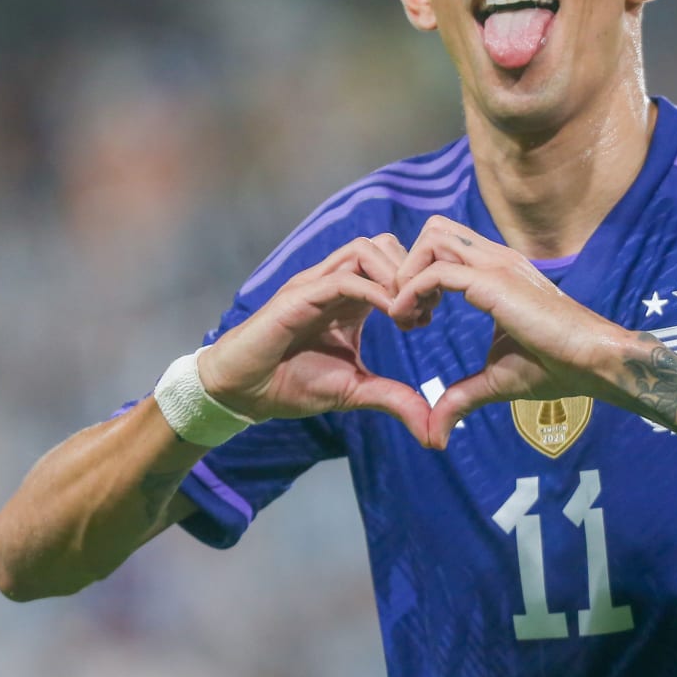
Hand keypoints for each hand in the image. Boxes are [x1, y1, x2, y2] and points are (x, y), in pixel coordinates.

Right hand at [197, 235, 430, 444]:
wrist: (243, 392)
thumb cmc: (292, 384)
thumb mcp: (355, 392)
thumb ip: (394, 400)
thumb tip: (434, 431)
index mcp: (351, 298)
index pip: (393, 262)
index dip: (419, 282)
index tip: (429, 317)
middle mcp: (335, 283)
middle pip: (385, 244)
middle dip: (413, 272)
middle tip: (424, 311)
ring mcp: (315, 285)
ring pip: (365, 249)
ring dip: (395, 275)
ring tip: (408, 314)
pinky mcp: (298, 296)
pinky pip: (344, 279)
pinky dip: (375, 292)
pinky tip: (393, 317)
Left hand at [390, 216, 628, 448]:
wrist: (593, 362)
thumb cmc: (555, 367)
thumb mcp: (496, 380)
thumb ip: (461, 396)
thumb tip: (434, 434)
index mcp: (497, 272)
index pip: (444, 247)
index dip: (418, 277)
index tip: (417, 320)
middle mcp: (495, 259)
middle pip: (433, 230)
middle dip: (407, 265)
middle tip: (410, 311)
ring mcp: (496, 265)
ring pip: (431, 238)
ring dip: (407, 274)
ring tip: (409, 316)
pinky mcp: (494, 282)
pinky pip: (436, 272)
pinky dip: (411, 292)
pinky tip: (411, 322)